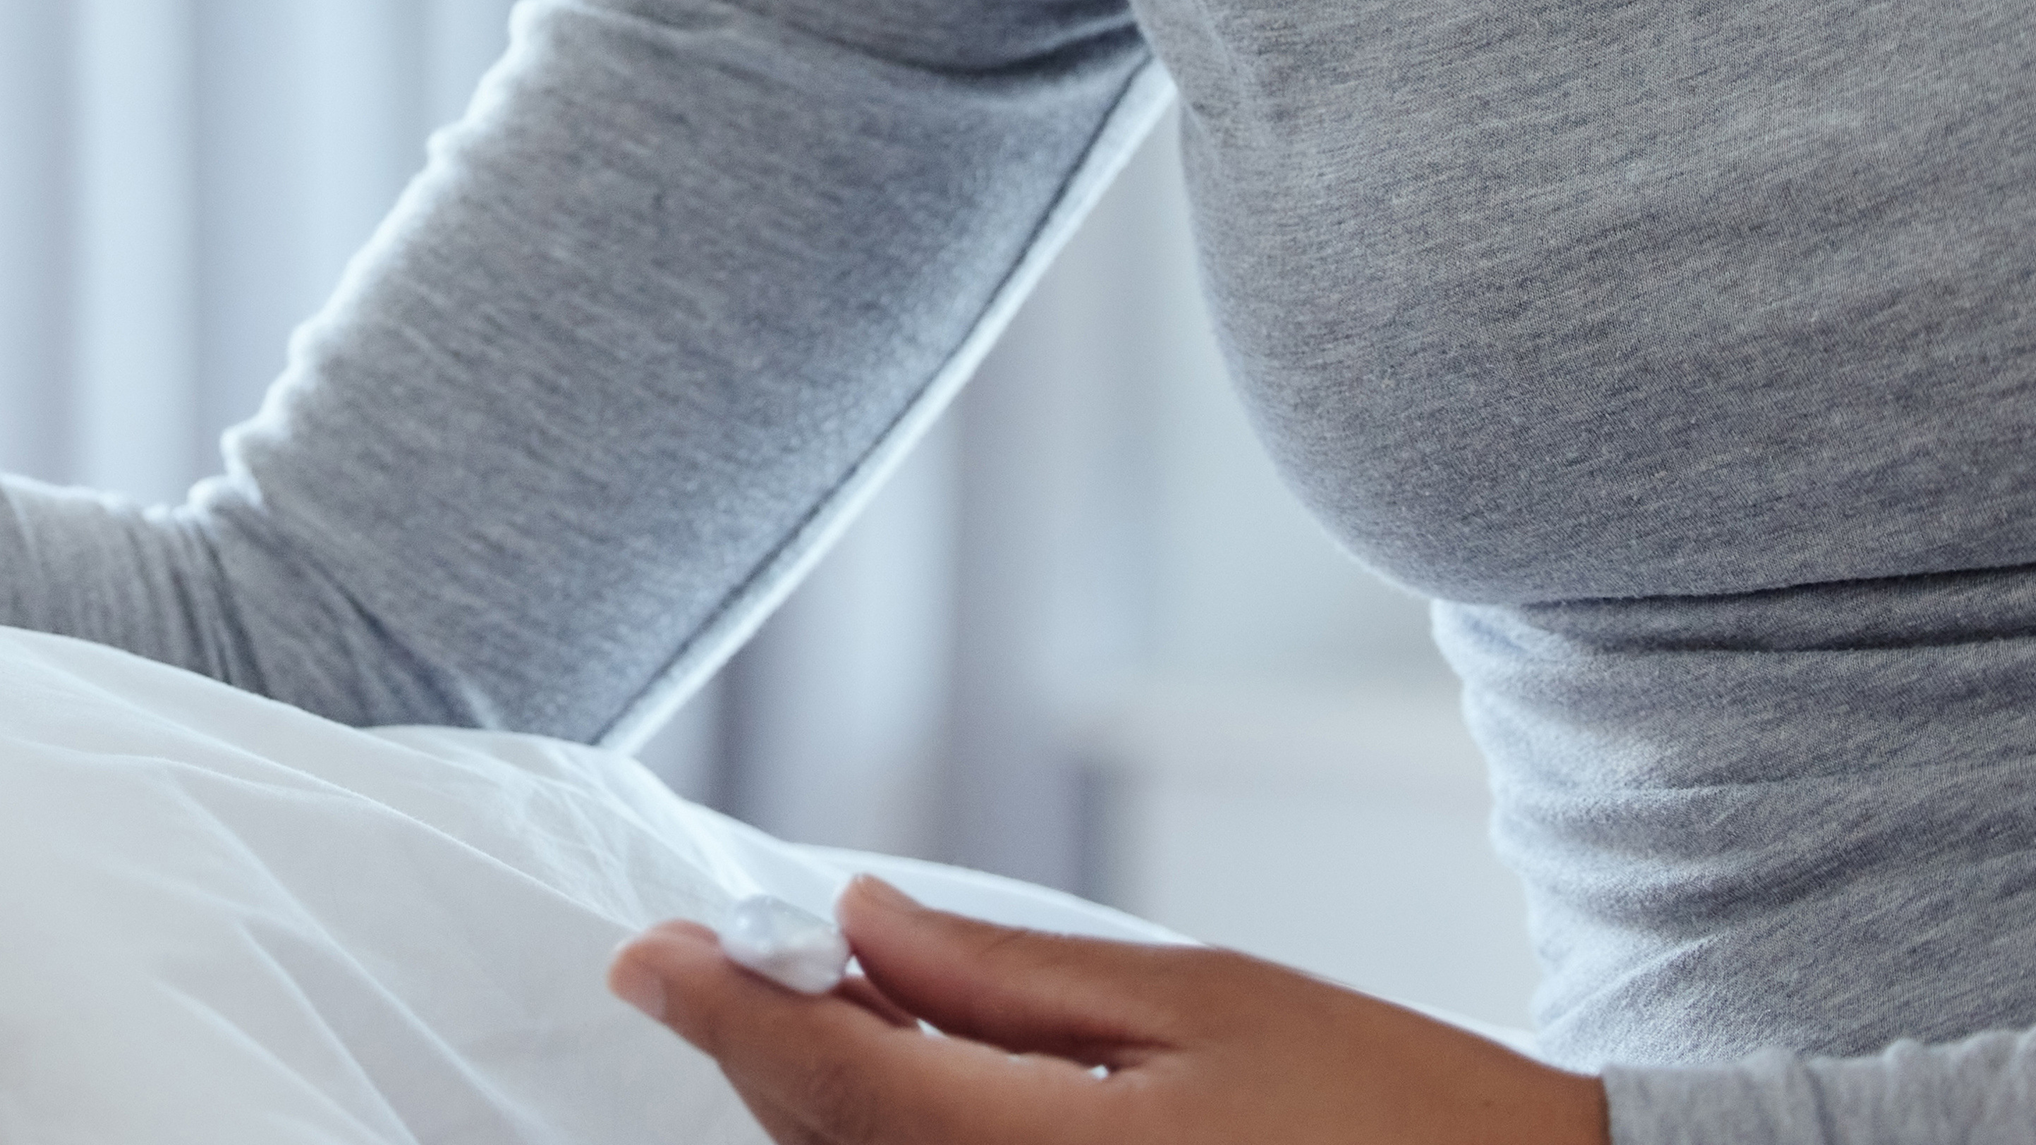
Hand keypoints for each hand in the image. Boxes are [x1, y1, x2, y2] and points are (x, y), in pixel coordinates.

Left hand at [608, 876, 1604, 1144]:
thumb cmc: (1392, 1111)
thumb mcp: (1202, 1002)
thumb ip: (1009, 981)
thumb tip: (855, 923)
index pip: (838, 1089)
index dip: (725, 1011)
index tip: (643, 948)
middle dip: (760, 1056)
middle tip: (700, 959)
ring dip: (819, 1111)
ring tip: (808, 1011)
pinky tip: (901, 1087)